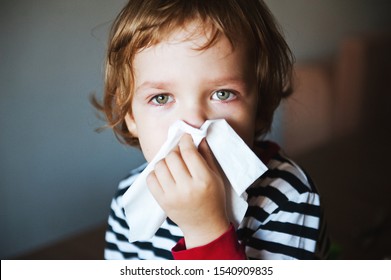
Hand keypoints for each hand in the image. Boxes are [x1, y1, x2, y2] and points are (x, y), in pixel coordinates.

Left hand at [147, 133, 229, 247]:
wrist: (204, 226)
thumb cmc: (213, 199)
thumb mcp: (216, 176)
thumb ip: (206, 155)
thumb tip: (197, 137)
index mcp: (203, 180)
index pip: (188, 152)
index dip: (185, 140)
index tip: (185, 138)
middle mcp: (187, 188)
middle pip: (172, 156)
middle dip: (176, 151)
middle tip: (180, 153)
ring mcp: (172, 196)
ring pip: (159, 165)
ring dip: (165, 161)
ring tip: (172, 165)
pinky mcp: (162, 201)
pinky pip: (150, 178)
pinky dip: (156, 173)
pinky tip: (165, 175)